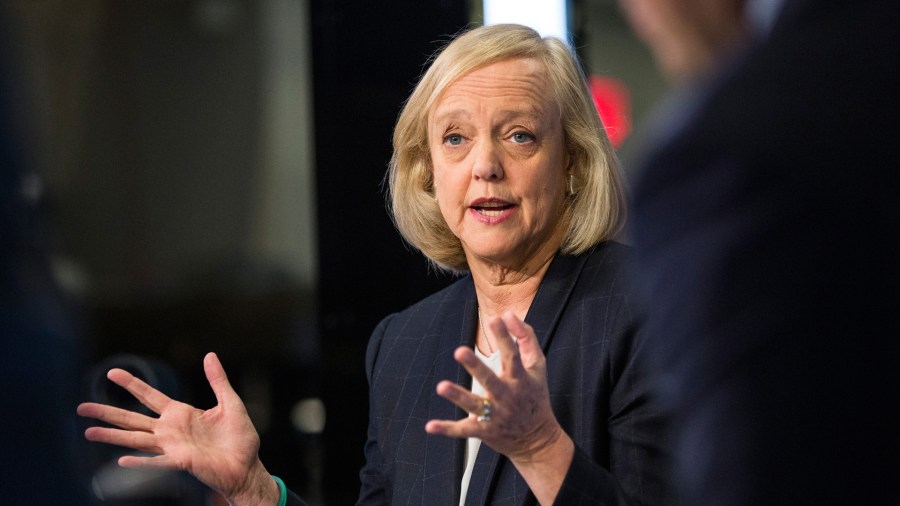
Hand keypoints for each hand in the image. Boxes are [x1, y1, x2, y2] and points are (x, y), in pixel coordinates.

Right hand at [76, 352, 278, 504]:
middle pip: (133, 418)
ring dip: (113, 436)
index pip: (150, 395)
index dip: (132, 384)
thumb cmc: (239, 438)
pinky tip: (121, 460)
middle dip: (108, 411)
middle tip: (81, 407)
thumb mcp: (231, 403)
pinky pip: (156, 462)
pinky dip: (140, 462)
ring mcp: (172, 447)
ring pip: (136, 439)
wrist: (247, 466)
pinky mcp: (180, 462)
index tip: (112, 372)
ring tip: (88, 432)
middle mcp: (170, 430)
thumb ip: (218, 380)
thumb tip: (210, 355)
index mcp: (181, 413)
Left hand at [425, 311, 572, 469]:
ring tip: (441, 386)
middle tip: (459, 351)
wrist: (537, 440)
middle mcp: (508, 396)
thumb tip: (508, 314)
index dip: (504, 337)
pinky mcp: (484, 430)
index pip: (513, 355)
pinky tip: (429, 426)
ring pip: (474, 405)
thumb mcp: (538, 366)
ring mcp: (495, 415)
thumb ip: (526, 337)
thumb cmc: (534, 395)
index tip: (495, 319)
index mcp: (520, 378)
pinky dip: (446, 429)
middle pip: (490, 380)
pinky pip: (463, 430)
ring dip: (458, 396)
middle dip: (475, 366)